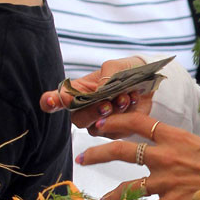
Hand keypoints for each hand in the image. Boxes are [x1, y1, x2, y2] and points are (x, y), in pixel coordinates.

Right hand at [39, 56, 153, 129]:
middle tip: (106, 105)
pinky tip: (133, 100)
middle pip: (77, 119)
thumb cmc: (127, 71)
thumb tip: (101, 92)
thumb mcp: (115, 67)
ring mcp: (99, 121)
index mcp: (78, 90)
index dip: (49, 102)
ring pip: (95, 129)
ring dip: (112, 115)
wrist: (150, 80)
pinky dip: (126, 116)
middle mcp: (84, 108)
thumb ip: (106, 76)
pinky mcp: (115, 130)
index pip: (56, 99)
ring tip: (124, 99)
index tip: (51, 101)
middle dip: (92, 112)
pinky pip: (115, 132)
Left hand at [77, 112, 199, 199]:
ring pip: (127, 187)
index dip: (117, 120)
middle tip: (83, 156)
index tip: (102, 123)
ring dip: (109, 195)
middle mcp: (167, 156)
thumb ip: (190, 147)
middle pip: (123, 149)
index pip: (140, 121)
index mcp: (177, 137)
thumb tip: (184, 148)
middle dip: (99, 152)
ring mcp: (166, 181)